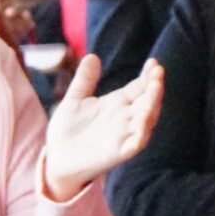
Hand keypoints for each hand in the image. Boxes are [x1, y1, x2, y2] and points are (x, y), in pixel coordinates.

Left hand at [43, 55, 161, 200]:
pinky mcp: (119, 152)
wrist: (56, 158)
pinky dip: (142, 132)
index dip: (148, 76)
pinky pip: (136, 143)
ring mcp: (124, 135)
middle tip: (158, 73)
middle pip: (148, 101)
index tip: (153, 62)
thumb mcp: (74, 100)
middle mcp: (126, 118)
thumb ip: (85, 80)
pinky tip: (144, 120)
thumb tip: (92, 56)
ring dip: (153, 105)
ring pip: (147, 120)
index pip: (140, 88)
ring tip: (155, 90)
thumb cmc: (67, 130)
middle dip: (155, 87)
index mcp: (118, 104)